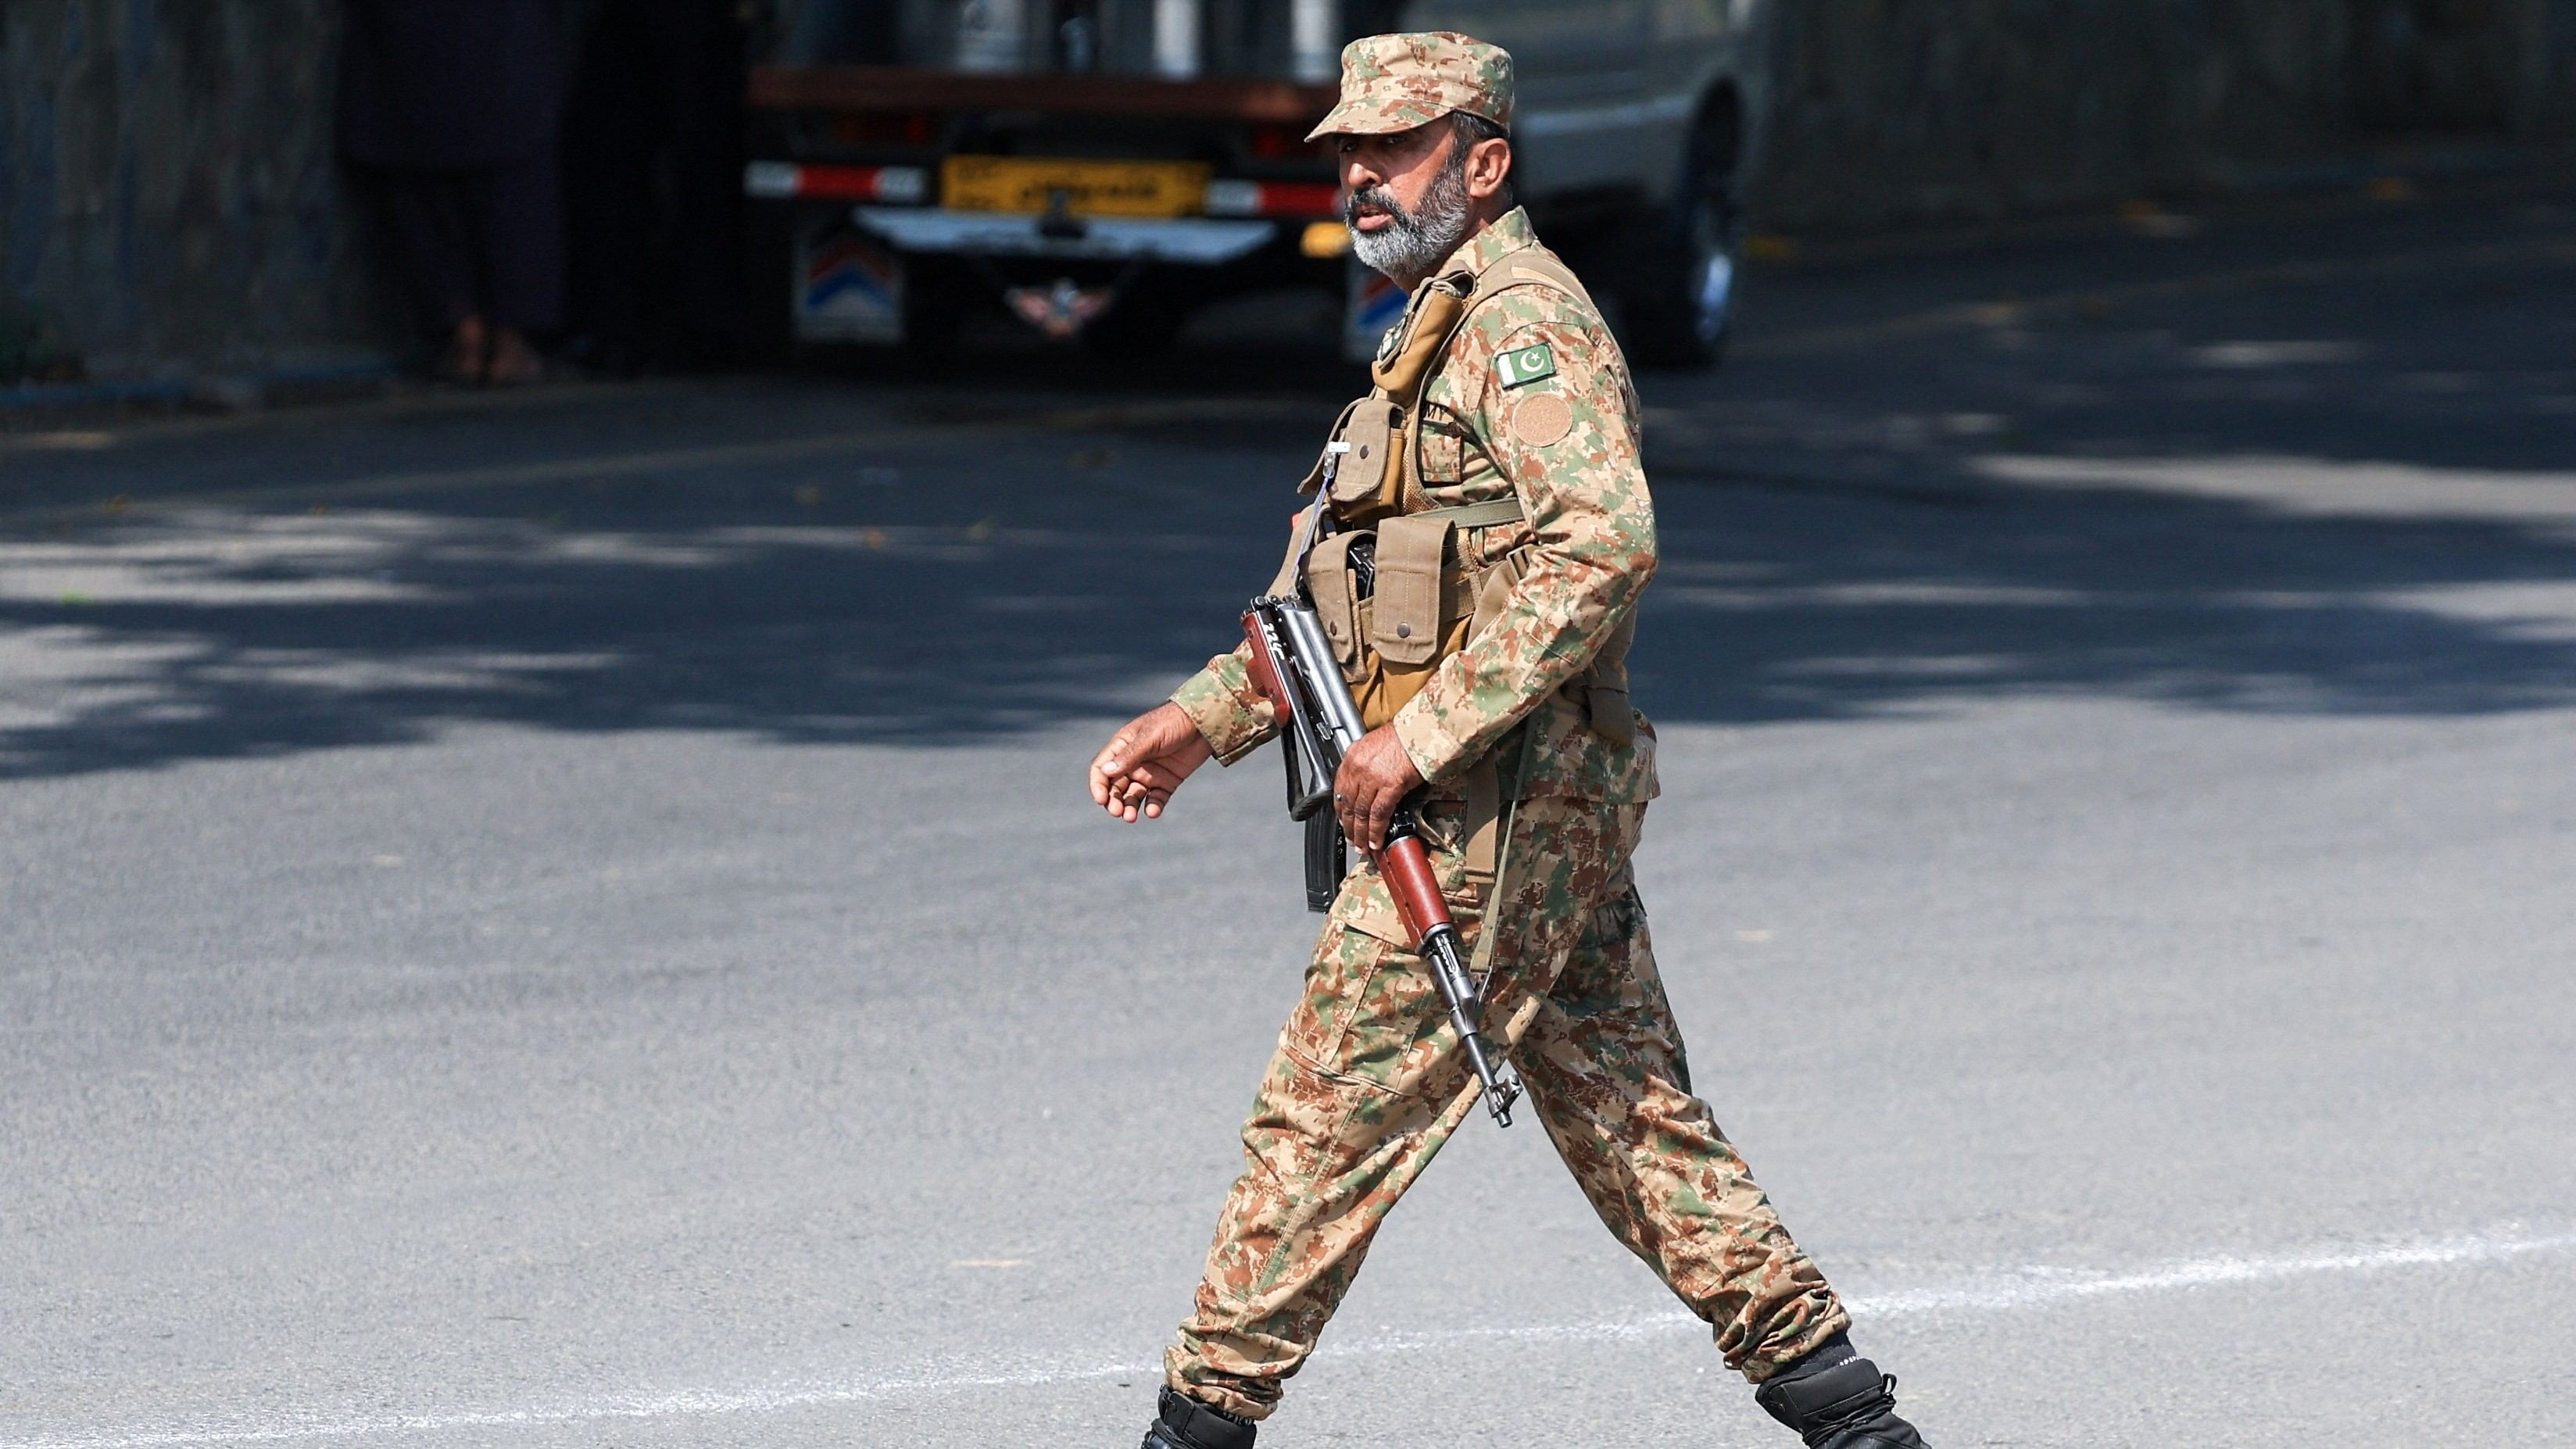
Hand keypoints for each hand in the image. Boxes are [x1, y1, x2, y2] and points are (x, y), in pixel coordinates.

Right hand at [1090, 702, 1214, 822]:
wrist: (1205, 722)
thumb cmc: (1173, 722)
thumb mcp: (1150, 737)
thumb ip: (1129, 755)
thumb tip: (1105, 772)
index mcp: (1122, 747)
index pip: (1101, 769)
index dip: (1098, 785)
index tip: (1102, 800)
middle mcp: (1133, 762)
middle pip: (1116, 787)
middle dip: (1114, 801)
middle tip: (1118, 812)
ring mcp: (1150, 773)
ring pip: (1133, 796)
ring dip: (1130, 807)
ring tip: (1131, 817)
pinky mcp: (1167, 782)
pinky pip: (1156, 799)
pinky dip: (1152, 807)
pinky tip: (1152, 812)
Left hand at [1333, 725, 1423, 851]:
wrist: (1422, 731)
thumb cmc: (1404, 737)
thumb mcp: (1374, 745)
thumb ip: (1365, 764)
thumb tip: (1366, 785)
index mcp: (1353, 756)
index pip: (1340, 789)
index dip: (1341, 810)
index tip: (1344, 822)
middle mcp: (1358, 767)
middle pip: (1349, 804)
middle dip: (1350, 827)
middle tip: (1352, 840)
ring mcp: (1372, 777)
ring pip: (1361, 813)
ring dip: (1362, 834)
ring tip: (1363, 846)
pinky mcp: (1390, 786)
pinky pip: (1379, 814)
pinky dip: (1376, 831)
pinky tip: (1377, 841)